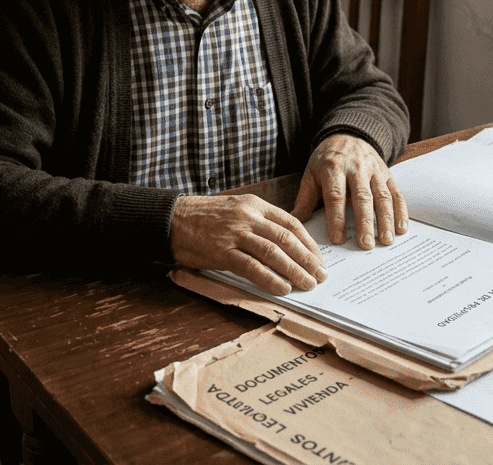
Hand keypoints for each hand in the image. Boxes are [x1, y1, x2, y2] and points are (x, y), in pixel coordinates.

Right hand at [170, 194, 326, 295]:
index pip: (292, 224)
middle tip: (320, 276)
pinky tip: (283, 288)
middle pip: (287, 239)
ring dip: (295, 271)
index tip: (319, 259)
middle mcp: (249, 217)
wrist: (171, 219)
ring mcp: (235, 233)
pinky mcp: (222, 251)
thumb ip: (259, 223)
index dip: (309, 244)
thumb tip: (285, 247)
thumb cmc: (204, 217)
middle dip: (308, 260)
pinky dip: (270, 279)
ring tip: (307, 285)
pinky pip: (252, 267)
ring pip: (274, 253)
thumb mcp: (236, 210)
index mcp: (255, 205)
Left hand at [292, 134, 407, 249]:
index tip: (338, 239)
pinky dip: (401, 210)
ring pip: (382, 196)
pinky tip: (401, 228)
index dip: (337, 218)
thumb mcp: (311, 174)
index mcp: (333, 168)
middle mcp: (356, 168)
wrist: (348, 134)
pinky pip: (396, 192)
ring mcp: (374, 170)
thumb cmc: (327, 159)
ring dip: (386, 219)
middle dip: (365, 222)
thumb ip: (305, 199)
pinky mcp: (387, 173)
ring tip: (386, 241)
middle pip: (362, 197)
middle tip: (366, 245)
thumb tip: (295, 222)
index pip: (335, 195)